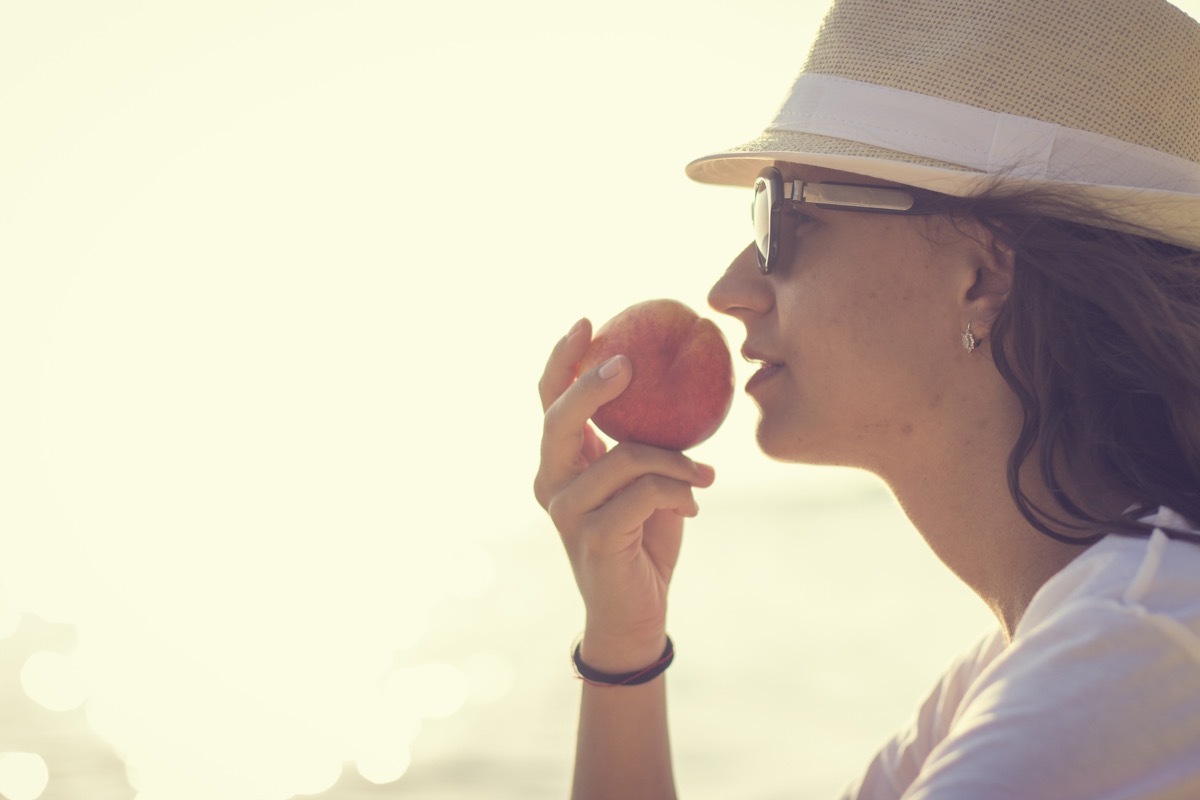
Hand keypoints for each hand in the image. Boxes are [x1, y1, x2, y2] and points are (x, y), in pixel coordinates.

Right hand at [534, 319, 714, 671]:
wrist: (636, 612)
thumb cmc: (643, 538)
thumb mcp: (645, 480)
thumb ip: (646, 441)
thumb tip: (684, 384)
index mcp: (560, 462)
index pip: (550, 400)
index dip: (564, 360)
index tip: (590, 323)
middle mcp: (551, 483)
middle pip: (560, 418)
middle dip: (593, 386)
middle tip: (629, 363)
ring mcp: (567, 512)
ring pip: (623, 458)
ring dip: (675, 461)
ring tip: (705, 476)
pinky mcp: (594, 538)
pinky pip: (644, 494)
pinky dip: (678, 491)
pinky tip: (694, 504)